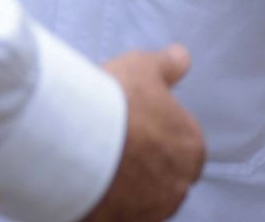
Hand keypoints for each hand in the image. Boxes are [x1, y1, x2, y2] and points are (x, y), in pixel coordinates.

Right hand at [82, 46, 205, 221]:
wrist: (73, 135)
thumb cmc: (114, 101)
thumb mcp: (144, 67)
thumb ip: (168, 65)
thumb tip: (181, 58)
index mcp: (191, 148)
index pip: (187, 150)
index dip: (162, 138)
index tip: (140, 130)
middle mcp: (177, 185)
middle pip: (166, 179)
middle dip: (147, 167)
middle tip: (118, 147)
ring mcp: (148, 211)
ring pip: (143, 202)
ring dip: (128, 189)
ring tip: (99, 166)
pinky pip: (117, 215)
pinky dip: (106, 206)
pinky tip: (88, 187)